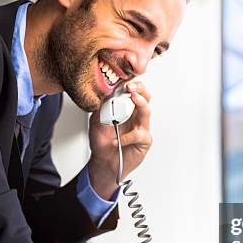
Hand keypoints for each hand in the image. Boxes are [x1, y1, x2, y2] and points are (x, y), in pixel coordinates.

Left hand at [87, 81, 151, 199]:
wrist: (103, 163)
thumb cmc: (102, 142)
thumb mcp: (96, 121)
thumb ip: (102, 107)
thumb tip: (105, 92)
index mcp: (125, 108)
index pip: (132, 90)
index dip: (131, 83)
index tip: (124, 79)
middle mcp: (135, 116)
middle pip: (145, 96)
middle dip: (140, 89)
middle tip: (131, 87)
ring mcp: (141, 127)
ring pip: (146, 110)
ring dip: (140, 103)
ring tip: (133, 99)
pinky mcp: (144, 141)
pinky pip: (139, 134)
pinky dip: (128, 136)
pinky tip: (119, 139)